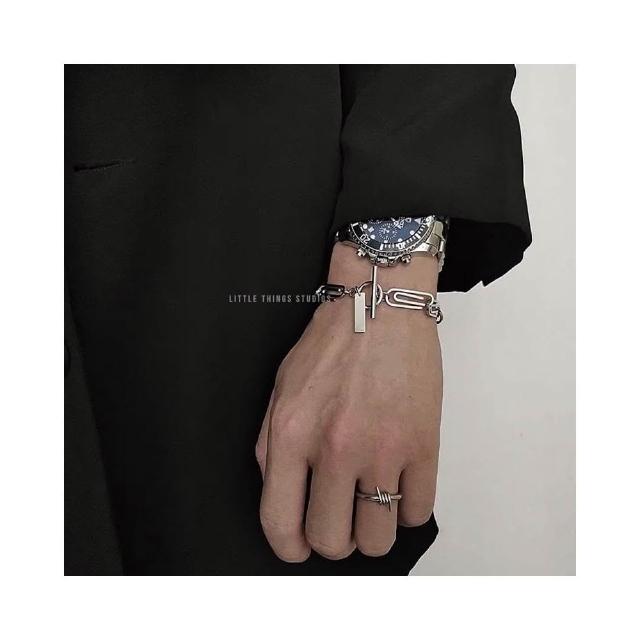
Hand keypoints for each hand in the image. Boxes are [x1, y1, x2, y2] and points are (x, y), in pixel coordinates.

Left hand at [255, 243, 442, 560]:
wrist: (381, 307)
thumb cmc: (333, 343)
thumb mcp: (281, 390)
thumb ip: (272, 447)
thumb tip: (281, 495)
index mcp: (293, 435)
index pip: (282, 522)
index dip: (290, 547)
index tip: (300, 545)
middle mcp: (336, 449)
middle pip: (333, 540)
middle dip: (334, 539)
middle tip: (340, 519)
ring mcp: (384, 449)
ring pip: (379, 538)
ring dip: (373, 531)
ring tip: (371, 505)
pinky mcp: (423, 445)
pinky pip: (417, 511)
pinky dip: (406, 509)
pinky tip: (398, 485)